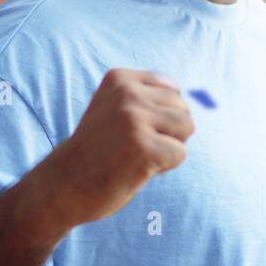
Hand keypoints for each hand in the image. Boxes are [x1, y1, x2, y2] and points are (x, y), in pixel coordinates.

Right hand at [40, 70, 192, 230]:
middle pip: (183, 107)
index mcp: (120, 78)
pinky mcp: (144, 148)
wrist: (60, 186)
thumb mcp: (115, 108)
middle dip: (168, 131)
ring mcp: (135, 119)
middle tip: (133, 147)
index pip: (173, 88)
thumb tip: (205, 98)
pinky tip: (136, 170)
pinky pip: (180, 154)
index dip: (160, 115)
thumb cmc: (97, 150)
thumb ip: (149, 96)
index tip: (129, 129)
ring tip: (136, 156)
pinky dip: (164, 167)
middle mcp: (128, 93)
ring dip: (168, 147)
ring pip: (187, 128)